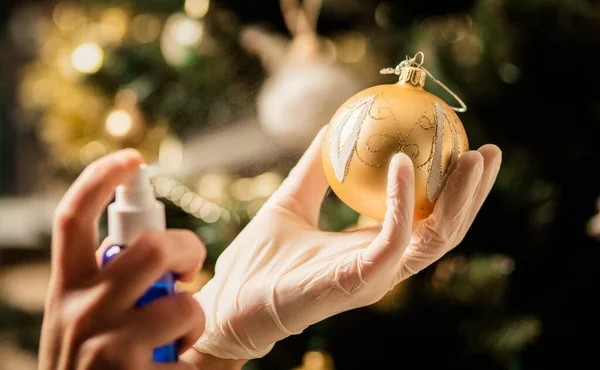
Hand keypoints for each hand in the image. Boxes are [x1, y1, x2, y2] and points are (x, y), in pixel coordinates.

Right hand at [39, 150, 206, 369]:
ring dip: (194, 311)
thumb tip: (167, 250)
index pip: (73, 220)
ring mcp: (103, 346)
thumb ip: (117, 287)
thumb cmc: (99, 366)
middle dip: (184, 248)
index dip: (100, 181)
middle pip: (146, 248)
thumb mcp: (89, 324)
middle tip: (191, 266)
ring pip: (179, 301)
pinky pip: (189, 341)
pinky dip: (196, 346)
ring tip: (183, 329)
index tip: (132, 158)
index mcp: (68, 290)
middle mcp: (77, 311)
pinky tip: (180, 362)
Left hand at [190, 127, 501, 360]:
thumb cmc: (260, 258)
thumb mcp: (293, 199)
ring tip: (471, 156)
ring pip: (436, 237)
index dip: (450, 188)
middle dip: (472, 192)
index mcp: (372, 246)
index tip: (461, 148)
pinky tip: (403, 164)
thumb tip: (332, 125)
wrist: (233, 301)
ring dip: (458, 197)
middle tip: (487, 151)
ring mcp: (377, 274)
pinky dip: (404, 200)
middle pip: (444, 228)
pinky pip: (394, 237)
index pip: (425, 218)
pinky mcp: (362, 281)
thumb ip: (316, 168)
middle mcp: (384, 262)